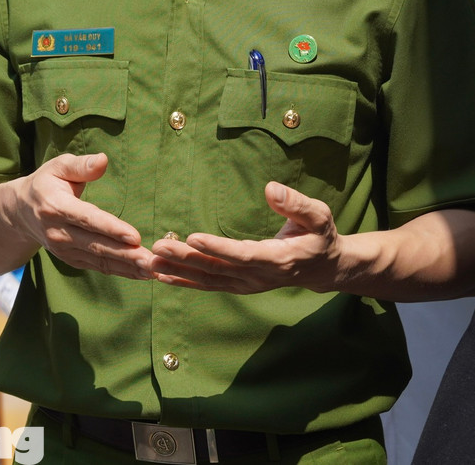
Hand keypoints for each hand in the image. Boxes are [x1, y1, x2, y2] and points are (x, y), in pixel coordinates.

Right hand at [0, 153, 152, 278]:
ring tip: (153, 269)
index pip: (88, 219)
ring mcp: (63, 249)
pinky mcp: (70, 259)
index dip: (111, 228)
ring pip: (100, 259)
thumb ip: (81, 165)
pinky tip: (141, 273)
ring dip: (128, 267)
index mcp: (56, 206)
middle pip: (97, 245)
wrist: (20, 212)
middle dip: (126, 254)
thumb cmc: (46, 183)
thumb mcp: (58, 167)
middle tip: (152, 260)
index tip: (135, 236)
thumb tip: (103, 160)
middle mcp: (58, 232)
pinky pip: (98, 266)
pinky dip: (121, 272)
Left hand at [148, 182, 341, 293]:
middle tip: (158, 247)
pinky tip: (162, 275)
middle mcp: (259, 276)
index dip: (216, 248)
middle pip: (217, 269)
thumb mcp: (318, 216)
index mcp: (278, 259)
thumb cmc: (320, 236)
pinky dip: (184, 281)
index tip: (191, 237)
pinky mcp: (239, 285)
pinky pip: (208, 285)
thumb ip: (296, 204)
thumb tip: (271, 189)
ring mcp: (247, 284)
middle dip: (185, 259)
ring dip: (179, 272)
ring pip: (209, 280)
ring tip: (151, 263)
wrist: (323, 268)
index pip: (242, 254)